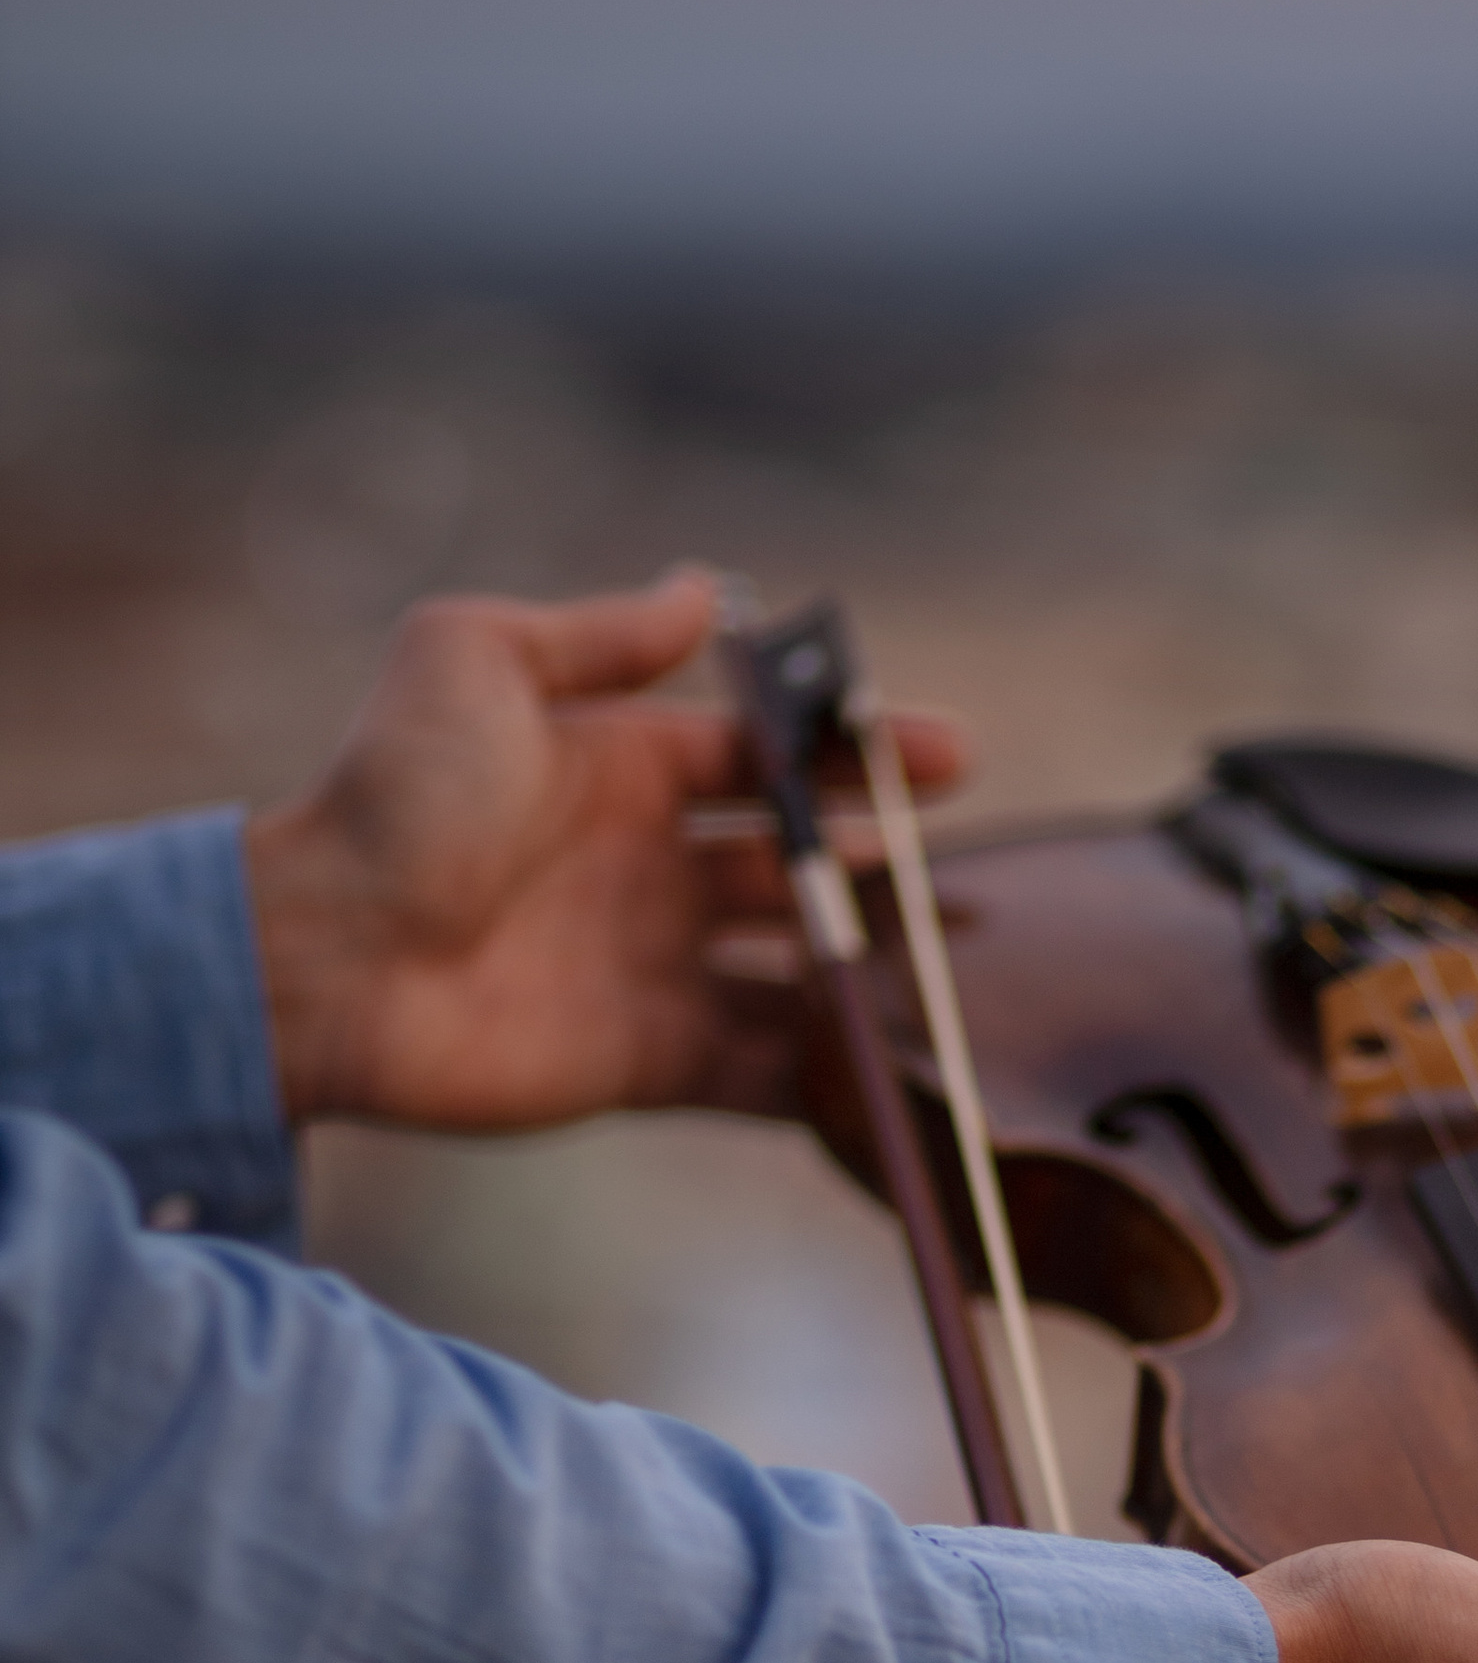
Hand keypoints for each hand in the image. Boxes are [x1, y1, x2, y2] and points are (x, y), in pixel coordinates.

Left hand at [243, 571, 967, 1129]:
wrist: (329, 956)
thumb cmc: (392, 799)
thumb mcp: (477, 661)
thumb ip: (598, 636)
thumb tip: (702, 589)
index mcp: (623, 769)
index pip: (769, 759)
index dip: (860, 756)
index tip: (953, 755)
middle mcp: (651, 868)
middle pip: (801, 864)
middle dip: (886, 866)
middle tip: (964, 873)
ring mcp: (657, 970)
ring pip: (801, 971)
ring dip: (873, 969)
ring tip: (955, 969)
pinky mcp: (651, 1064)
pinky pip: (764, 1070)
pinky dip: (830, 1072)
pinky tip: (898, 1064)